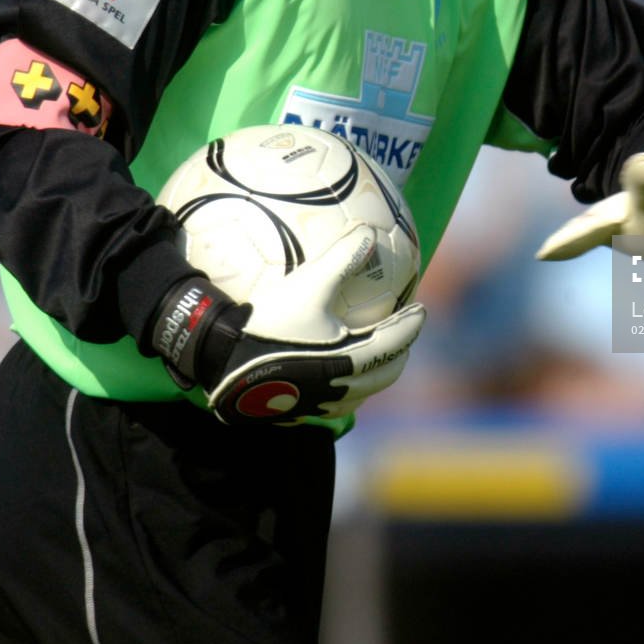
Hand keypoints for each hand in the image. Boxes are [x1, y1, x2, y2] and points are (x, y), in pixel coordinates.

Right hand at [152, 227, 424, 424]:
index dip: (412, 326)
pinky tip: (332, 370)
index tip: (421, 310)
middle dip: (399, 352)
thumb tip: (369, 232)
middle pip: (386, 374)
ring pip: (361, 392)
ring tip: (372, 351)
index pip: (395, 343)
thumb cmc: (268, 323)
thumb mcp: (307, 285)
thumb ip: (341, 259)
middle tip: (402, 332)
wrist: (222, 360)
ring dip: (374, 371)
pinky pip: (335, 401)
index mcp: (351, 361)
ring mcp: (320, 405)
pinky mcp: (298, 411)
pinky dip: (347, 385)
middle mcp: (341, 389)